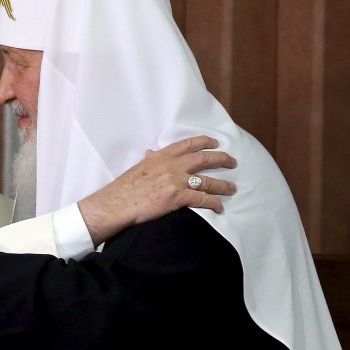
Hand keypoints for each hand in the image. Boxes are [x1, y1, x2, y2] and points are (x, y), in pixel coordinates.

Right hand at [78, 135, 236, 245]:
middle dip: (221, 159)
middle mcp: (171, 166)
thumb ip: (149, 159)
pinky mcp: (178, 198)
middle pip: (203, 159)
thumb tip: (151, 153)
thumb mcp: (138, 167)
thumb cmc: (124, 188)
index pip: (187, 144)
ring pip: (208, 180)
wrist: (117, 203)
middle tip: (232, 162)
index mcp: (161, 156)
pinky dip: (214, 203)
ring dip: (223, 185)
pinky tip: (219, 207)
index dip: (205, 142)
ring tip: (232, 188)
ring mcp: (176, 181)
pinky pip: (203, 199)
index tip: (216, 143)